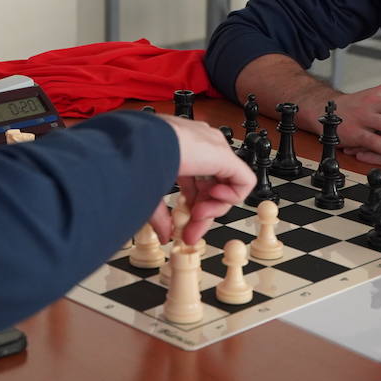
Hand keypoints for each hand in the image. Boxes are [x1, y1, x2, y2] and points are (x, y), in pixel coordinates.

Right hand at [148, 115, 253, 245]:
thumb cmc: (137, 160)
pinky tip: (211, 199)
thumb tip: (165, 235)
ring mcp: (213, 148)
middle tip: (191, 233)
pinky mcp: (226, 156)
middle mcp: (199, 146)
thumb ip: (160, 215)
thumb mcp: (149, 193)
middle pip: (210, 188)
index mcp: (179, 148)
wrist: (143, 145)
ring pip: (225, 186)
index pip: (194, 183)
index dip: (191, 207)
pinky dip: (231, 197)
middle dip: (201, 214)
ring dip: (213, 208)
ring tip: (197, 215)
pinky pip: (243, 181)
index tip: (182, 229)